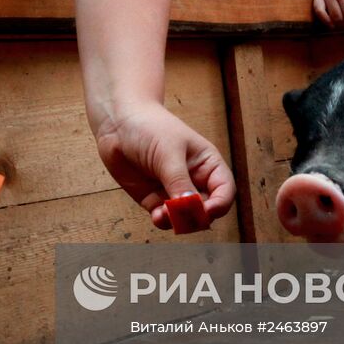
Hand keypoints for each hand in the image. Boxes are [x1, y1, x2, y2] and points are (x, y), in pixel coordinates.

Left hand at [94, 101, 235, 229]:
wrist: (118, 122)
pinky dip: (163, 221)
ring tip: (165, 213)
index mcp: (207, 164)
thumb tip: (191, 209)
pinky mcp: (154, 199)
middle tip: (183, 215)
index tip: (206, 210)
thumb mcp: (168, 152)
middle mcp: (194, 180)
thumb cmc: (149, 127)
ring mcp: (174, 191)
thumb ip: (179, 182)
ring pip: (186, 218)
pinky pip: (165, 218)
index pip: (225, 190)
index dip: (220, 204)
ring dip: (178, 221)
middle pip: (207, 209)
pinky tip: (157, 215)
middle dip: (197, 216)